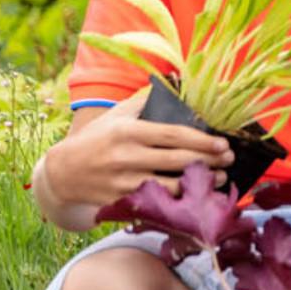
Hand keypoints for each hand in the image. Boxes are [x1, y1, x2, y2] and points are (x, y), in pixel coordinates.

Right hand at [42, 87, 234, 206]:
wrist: (62, 172)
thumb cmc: (97, 138)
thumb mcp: (117, 115)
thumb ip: (145, 102)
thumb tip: (178, 85)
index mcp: (128, 132)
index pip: (173, 135)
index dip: (202, 141)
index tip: (223, 143)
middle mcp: (125, 157)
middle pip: (177, 160)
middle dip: (208, 161)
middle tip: (229, 160)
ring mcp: (122, 183)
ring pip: (170, 186)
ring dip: (199, 184)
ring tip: (218, 178)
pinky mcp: (120, 202)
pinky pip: (155, 203)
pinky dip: (178, 201)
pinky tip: (194, 197)